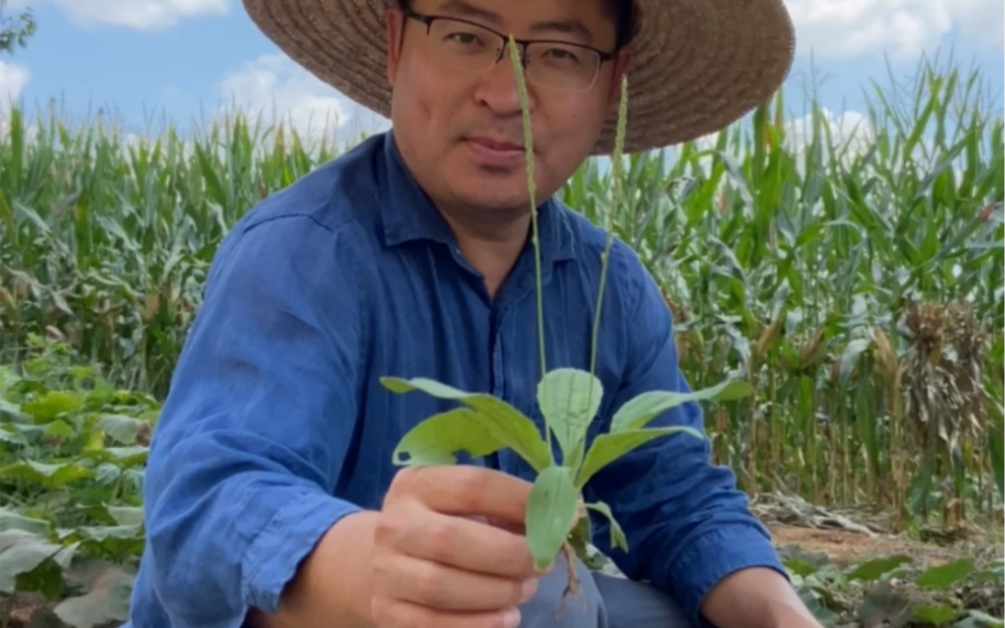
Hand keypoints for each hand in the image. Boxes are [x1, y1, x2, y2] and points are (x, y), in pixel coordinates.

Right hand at [370, 465, 545, 627]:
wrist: (386, 560)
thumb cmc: (443, 524)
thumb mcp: (463, 504)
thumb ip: (504, 507)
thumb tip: (563, 516)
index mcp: (417, 484)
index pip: (473, 485)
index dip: (521, 501)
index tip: (558, 517)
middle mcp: (395, 525)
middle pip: (452, 540)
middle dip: (510, 555)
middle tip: (544, 563)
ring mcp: (387, 571)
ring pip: (443, 586)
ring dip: (498, 591)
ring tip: (525, 589)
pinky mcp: (388, 613)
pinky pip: (434, 625)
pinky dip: (479, 624)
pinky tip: (507, 617)